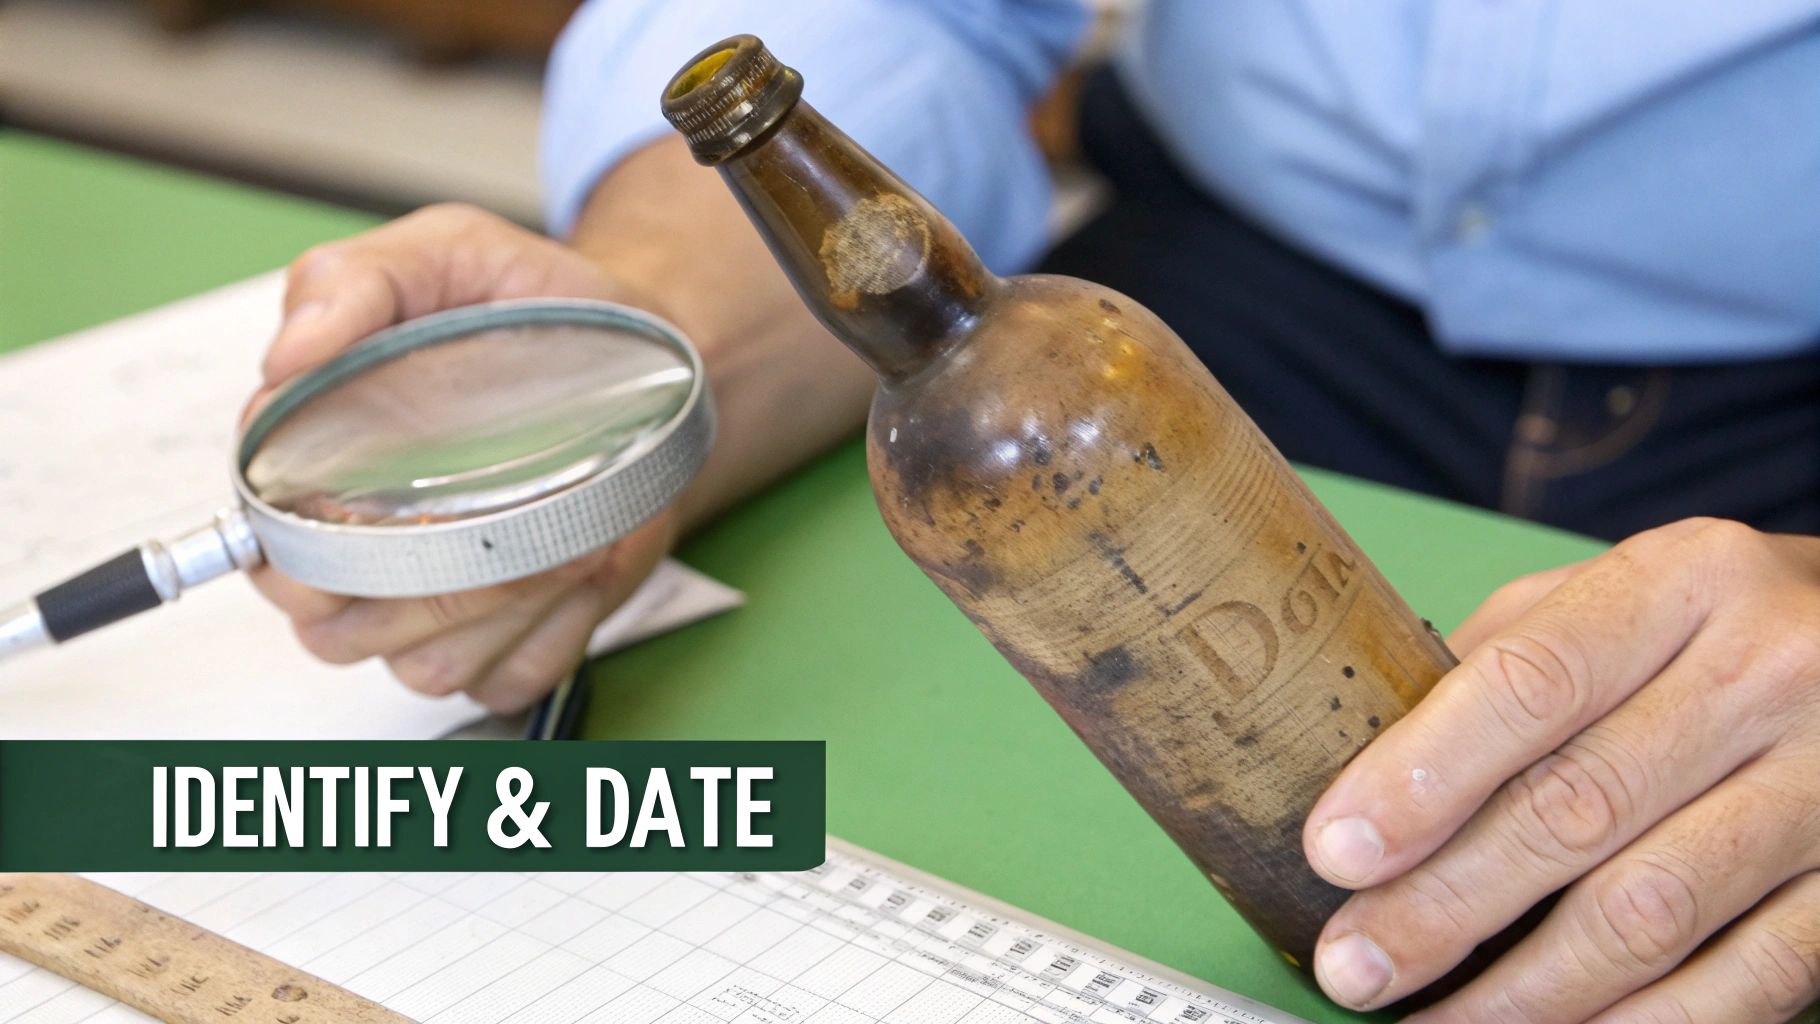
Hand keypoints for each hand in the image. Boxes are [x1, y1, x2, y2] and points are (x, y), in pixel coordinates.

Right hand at [248, 204, 678, 710]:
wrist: (649, 351)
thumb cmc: (532, 307)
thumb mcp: (443, 253)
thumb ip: (350, 283)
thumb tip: (287, 355)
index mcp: (317, 462)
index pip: (267, 537)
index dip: (315, 532)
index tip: (393, 492)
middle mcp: (363, 546)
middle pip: (331, 627)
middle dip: (421, 583)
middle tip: (507, 518)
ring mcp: (433, 601)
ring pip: (419, 666)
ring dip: (497, 612)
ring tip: (565, 533)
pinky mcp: (507, 636)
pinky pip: (503, 680)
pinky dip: (547, 638)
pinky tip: (581, 569)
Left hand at [1303, 518, 1819, 1021]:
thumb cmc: (1720, 629)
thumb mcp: (1619, 599)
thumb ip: (1503, 664)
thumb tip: (1366, 766)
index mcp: (1683, 580)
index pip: (1530, 681)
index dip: (1422, 774)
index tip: (1337, 850)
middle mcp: (1770, 670)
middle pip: (1576, 807)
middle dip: (1444, 903)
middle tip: (1355, 962)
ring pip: (1652, 911)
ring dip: (1525, 991)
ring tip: (1433, 1020)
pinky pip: (1748, 980)